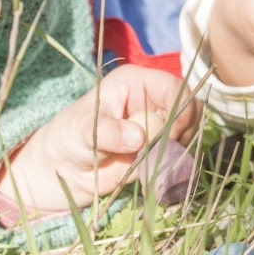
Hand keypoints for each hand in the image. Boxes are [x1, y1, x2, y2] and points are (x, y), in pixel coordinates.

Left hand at [0, 65, 199, 213]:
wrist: (63, 169)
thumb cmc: (68, 137)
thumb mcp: (82, 131)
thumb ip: (108, 132)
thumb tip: (137, 137)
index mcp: (136, 82)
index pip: (173, 87)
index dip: (179, 110)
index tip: (170, 136)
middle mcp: (151, 99)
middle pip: (190, 109)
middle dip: (183, 133)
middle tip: (162, 154)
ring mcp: (158, 124)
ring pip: (189, 133)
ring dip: (178, 152)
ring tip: (150, 165)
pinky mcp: (160, 147)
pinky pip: (180, 155)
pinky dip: (174, 166)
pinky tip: (153, 173)